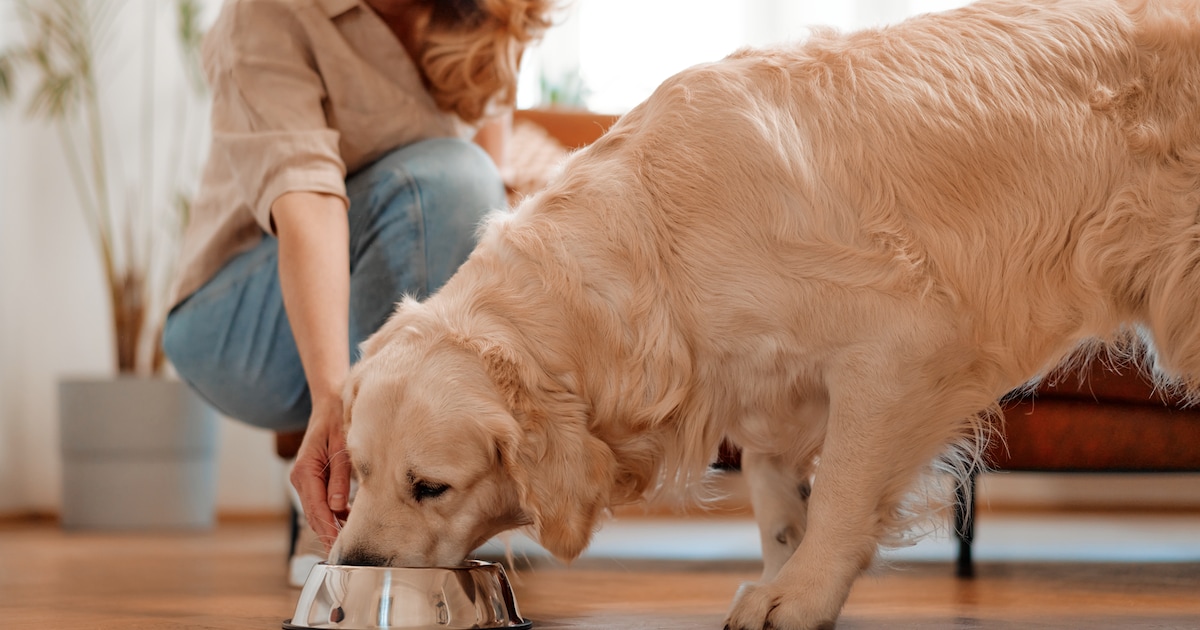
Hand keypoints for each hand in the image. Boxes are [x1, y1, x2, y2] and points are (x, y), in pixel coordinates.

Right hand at [289, 396, 351, 551]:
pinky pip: (321, 502)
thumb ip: (340, 478)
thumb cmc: (337, 420)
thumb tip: (338, 508)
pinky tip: (349, 521)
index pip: (317, 509)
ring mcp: (305, 479)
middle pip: (314, 515)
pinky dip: (333, 514)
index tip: (339, 548)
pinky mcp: (313, 479)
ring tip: (350, 542)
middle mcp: (301, 477)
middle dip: (329, 534)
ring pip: (317, 511)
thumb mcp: (341, 447)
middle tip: (346, 554)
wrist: (330, 403)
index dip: (328, 530)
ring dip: (331, 525)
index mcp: (305, 471)